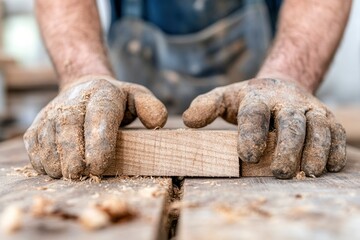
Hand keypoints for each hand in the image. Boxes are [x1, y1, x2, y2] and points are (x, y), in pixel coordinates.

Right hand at [23, 76, 166, 178]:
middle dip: (73, 154)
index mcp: (102, 94)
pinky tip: (55, 168)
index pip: (99, 116)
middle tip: (81, 174)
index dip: (98, 143)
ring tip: (68, 175)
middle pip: (68, 126)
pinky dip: (41, 160)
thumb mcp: (137, 97)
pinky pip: (34, 144)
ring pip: (47, 136)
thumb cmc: (116, 101)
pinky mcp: (38, 124)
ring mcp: (52, 111)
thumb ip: (150, 107)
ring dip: (55, 160)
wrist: (84, 88)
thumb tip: (157, 122)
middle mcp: (74, 100)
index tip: (99, 166)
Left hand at [183, 78, 345, 178]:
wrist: (281, 86)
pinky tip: (329, 166)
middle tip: (280, 172)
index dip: (251, 133)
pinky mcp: (327, 120)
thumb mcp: (225, 98)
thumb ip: (206, 107)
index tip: (247, 155)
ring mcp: (311, 110)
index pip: (254, 114)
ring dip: (316, 151)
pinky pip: (336, 134)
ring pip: (319, 128)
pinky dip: (336, 150)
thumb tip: (188, 121)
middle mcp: (288, 102)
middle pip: (292, 124)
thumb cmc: (249, 100)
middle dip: (288, 148)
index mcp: (259, 98)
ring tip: (308, 172)